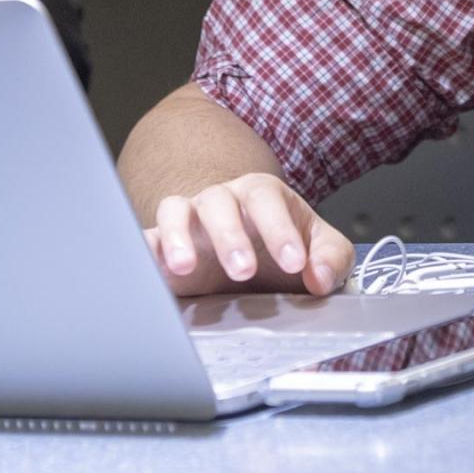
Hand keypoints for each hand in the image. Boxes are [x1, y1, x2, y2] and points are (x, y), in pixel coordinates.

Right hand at [144, 172, 354, 297]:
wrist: (250, 261)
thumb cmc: (282, 249)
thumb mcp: (319, 249)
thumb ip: (330, 258)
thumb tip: (319, 278)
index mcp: (261, 195)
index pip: (267, 200)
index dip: (280, 229)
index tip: (295, 263)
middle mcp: (221, 201)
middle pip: (219, 203)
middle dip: (230, 235)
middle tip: (243, 270)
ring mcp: (188, 219)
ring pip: (175, 210)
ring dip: (178, 236)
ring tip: (186, 266)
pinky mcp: (162, 244)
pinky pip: (146, 238)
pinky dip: (143, 249)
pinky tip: (147, 268)